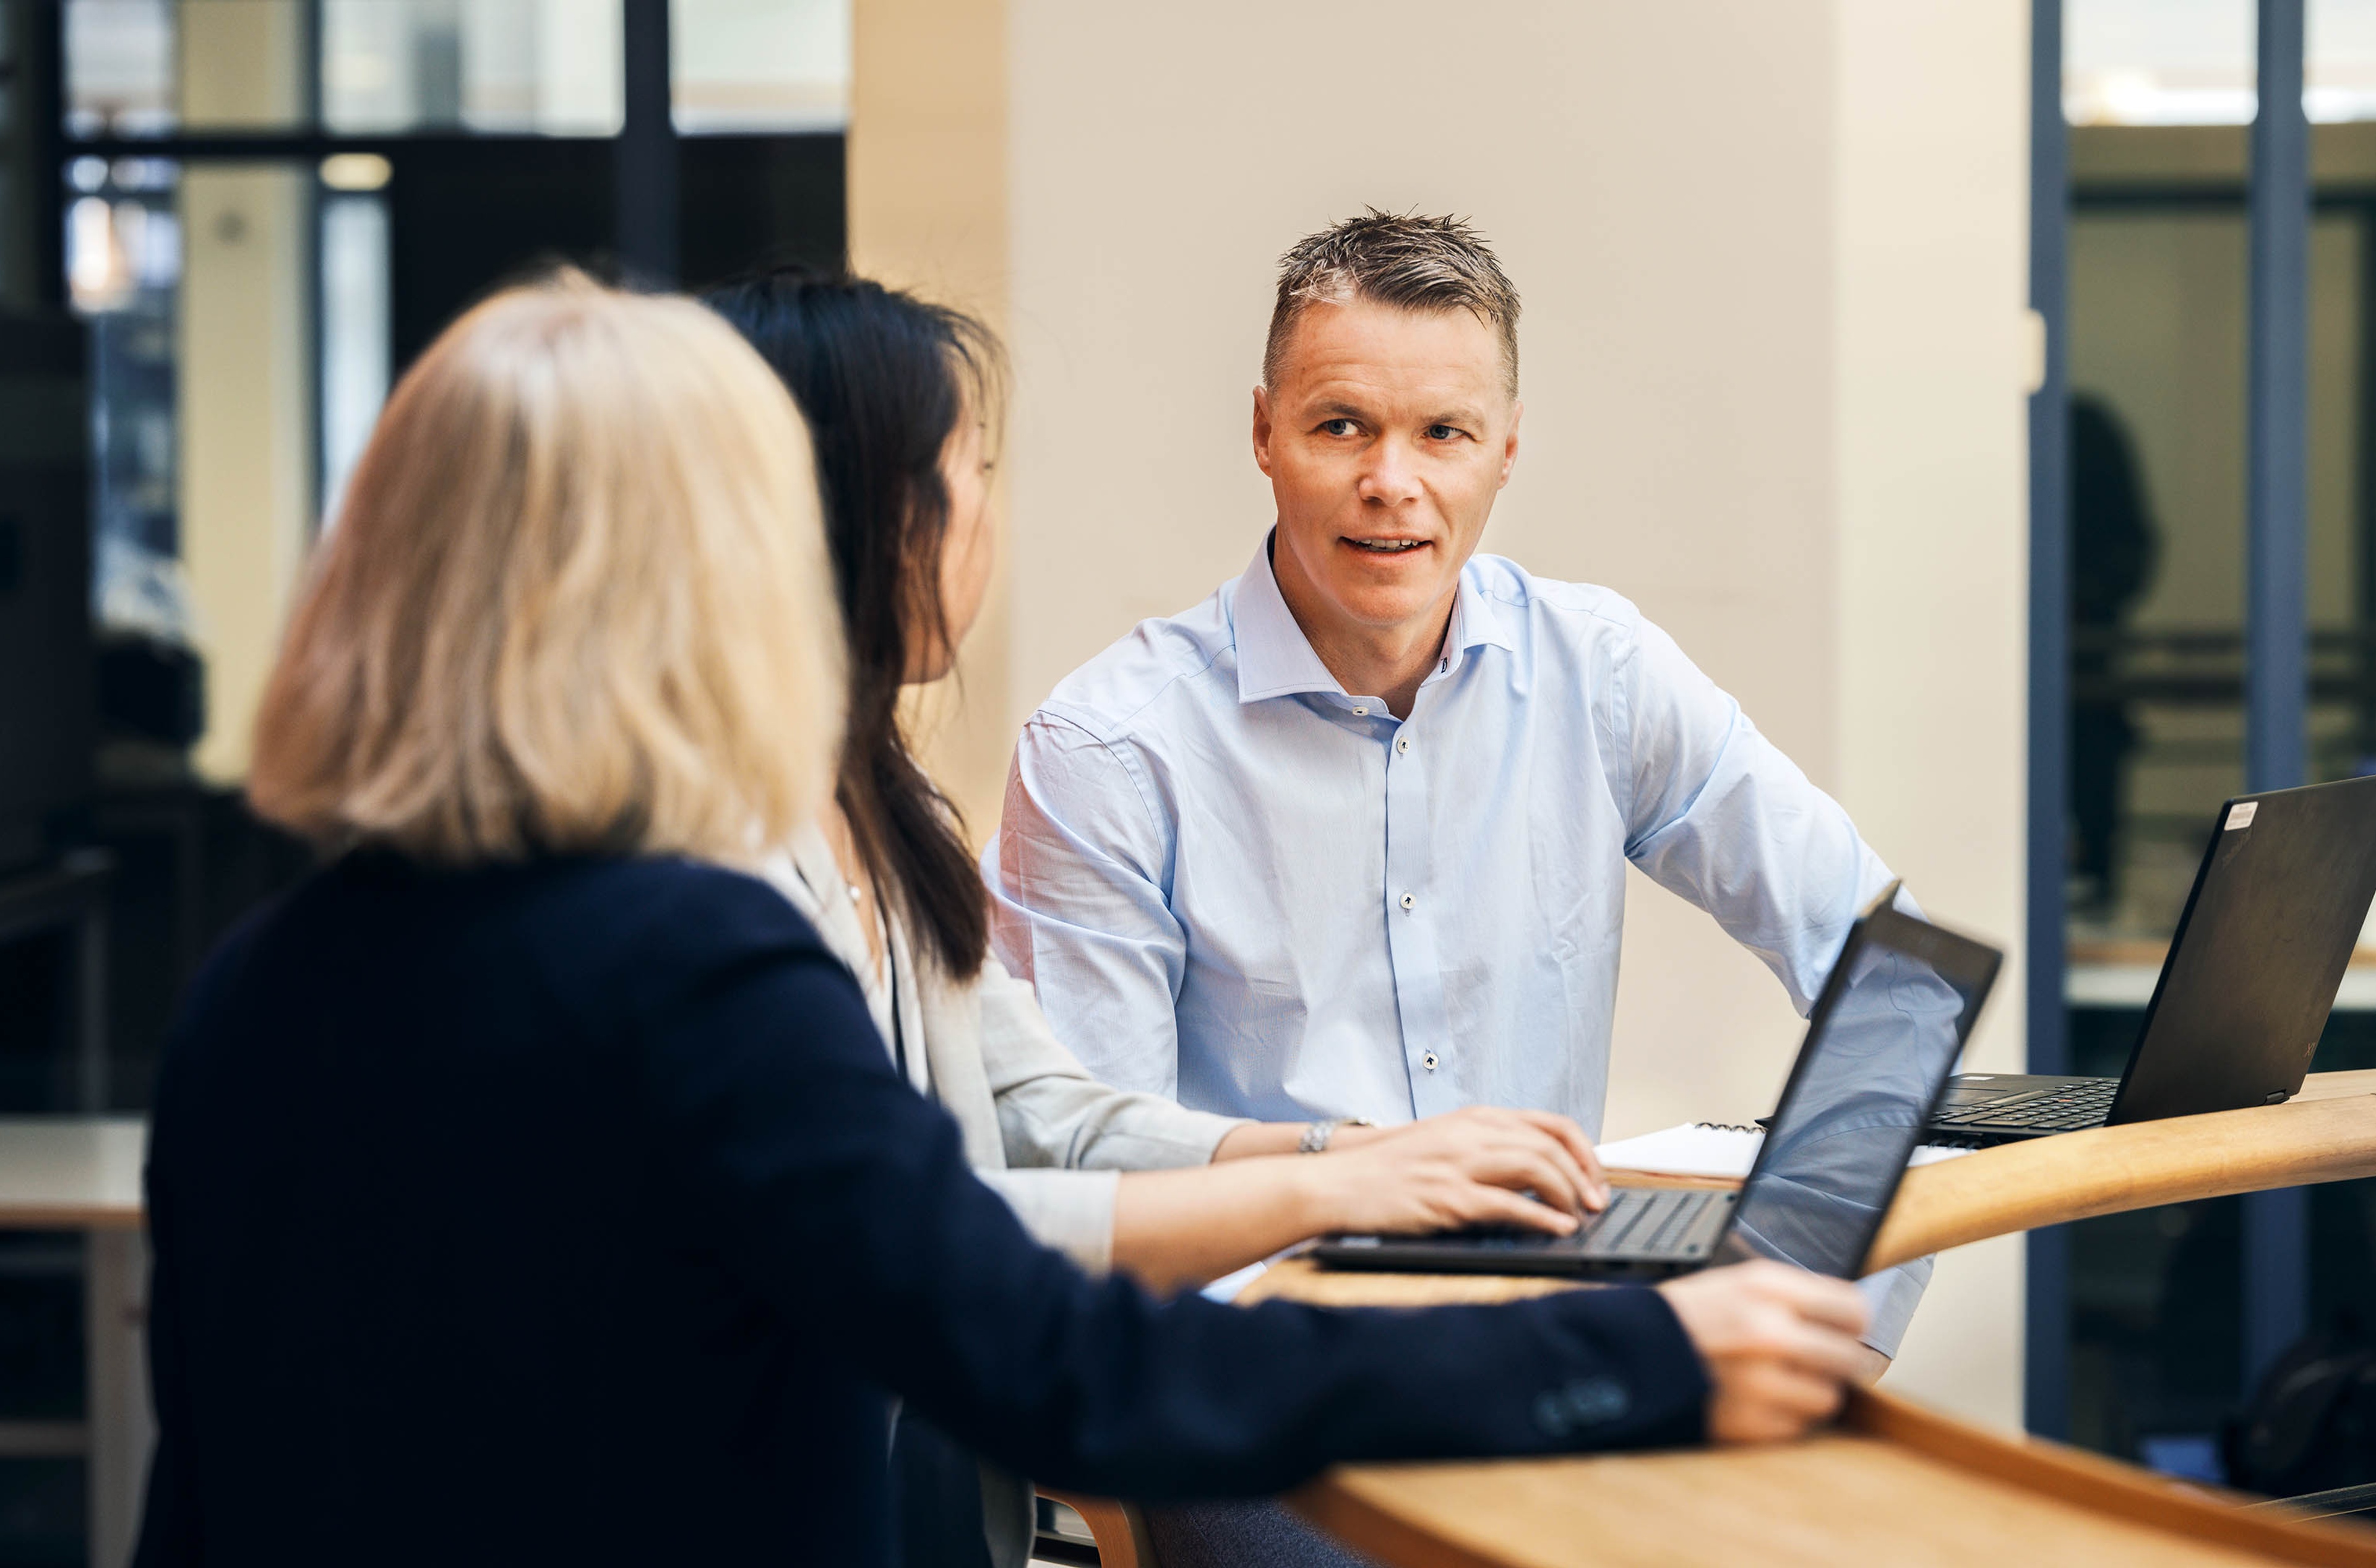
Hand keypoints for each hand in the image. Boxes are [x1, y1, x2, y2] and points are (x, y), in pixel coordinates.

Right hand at [1301, 1105, 1609, 1237]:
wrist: (1339, 1182)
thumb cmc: (1390, 1170)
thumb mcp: (1444, 1144)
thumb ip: (1488, 1150)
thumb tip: (1538, 1174)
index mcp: (1475, 1118)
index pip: (1551, 1125)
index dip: (1584, 1153)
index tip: (1596, 1180)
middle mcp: (1471, 1133)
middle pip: (1550, 1145)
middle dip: (1584, 1177)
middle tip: (1596, 1205)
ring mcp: (1459, 1163)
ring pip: (1536, 1167)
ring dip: (1567, 1195)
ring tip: (1580, 1218)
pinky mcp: (1447, 1197)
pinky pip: (1508, 1204)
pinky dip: (1542, 1218)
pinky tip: (1557, 1231)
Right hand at [1656, 1261, 1871, 1443]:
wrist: (1627, 1353)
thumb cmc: (1685, 1316)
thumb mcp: (1736, 1282)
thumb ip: (1795, 1294)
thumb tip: (1852, 1315)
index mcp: (1765, 1287)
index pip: (1853, 1309)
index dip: (1854, 1322)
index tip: (1847, 1330)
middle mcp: (1768, 1331)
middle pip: (1850, 1357)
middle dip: (1840, 1360)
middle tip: (1826, 1360)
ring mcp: (1760, 1381)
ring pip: (1828, 1397)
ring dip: (1813, 1391)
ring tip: (1786, 1381)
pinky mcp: (1750, 1422)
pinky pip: (1798, 1425)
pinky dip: (1786, 1416)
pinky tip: (1761, 1399)